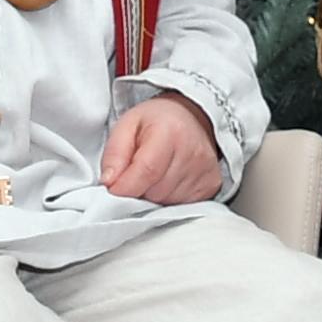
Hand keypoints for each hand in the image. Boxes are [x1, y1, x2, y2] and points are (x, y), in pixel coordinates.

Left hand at [100, 92, 222, 205]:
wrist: (193, 116)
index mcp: (170, 132)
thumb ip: (114, 153)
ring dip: (154, 195)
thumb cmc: (157, 121)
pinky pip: (181, 206)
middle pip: (155, 192)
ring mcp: (205, 172)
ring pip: (166, 202)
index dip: (125, 188)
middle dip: (139, 190)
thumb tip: (109, 183)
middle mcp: (193, 153)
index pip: (146, 172)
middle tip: (138, 172)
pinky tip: (170, 180)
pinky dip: (169, 198)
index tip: (113, 189)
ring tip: (155, 174)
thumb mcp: (127, 125)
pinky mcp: (212, 186)